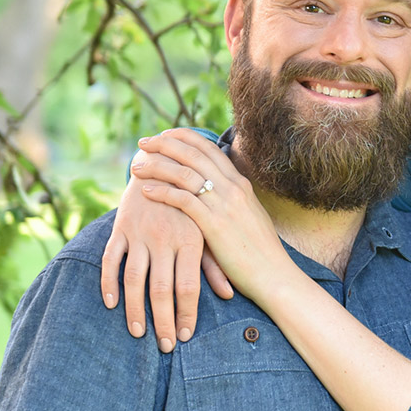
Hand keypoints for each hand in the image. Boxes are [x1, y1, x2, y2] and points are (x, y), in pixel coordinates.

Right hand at [100, 151, 234, 350]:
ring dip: (135, 310)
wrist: (162, 165)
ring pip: (134, 279)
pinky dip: (108, 283)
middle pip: (162, 289)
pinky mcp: (121, 228)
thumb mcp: (206, 230)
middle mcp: (165, 238)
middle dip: (163, 321)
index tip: (185, 336)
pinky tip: (110, 304)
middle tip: (165, 346)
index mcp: (191, 239)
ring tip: (139, 333)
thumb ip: (214, 263)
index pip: (189, 286)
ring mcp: (140, 234)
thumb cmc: (190, 206)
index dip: (187, 313)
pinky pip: (111, 259)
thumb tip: (228, 294)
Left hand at [130, 128, 293, 304]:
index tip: (165, 136)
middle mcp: (233, 188)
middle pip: (194, 154)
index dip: (185, 138)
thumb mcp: (250, 216)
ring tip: (137, 167)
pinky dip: (162, 191)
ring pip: (185, 172)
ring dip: (157, 166)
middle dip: (164, 144)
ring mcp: (224, 205)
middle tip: (143, 144)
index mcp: (241, 184)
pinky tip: (146, 191)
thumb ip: (233, 201)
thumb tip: (216, 194)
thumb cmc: (260, 251)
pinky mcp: (214, 224)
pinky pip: (183, 199)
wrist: (273, 274)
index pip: (210, 149)